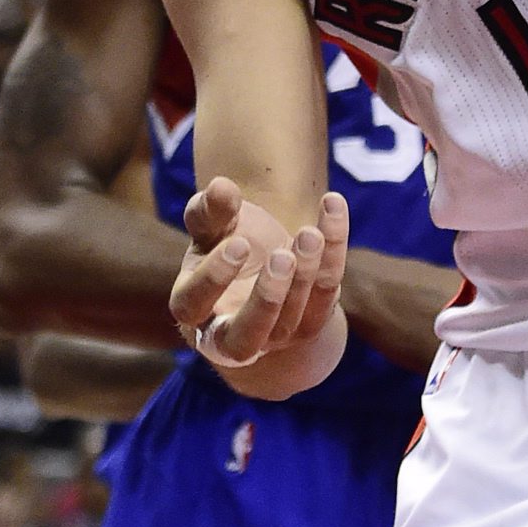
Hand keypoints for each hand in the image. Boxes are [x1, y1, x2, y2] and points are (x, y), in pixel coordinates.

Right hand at [169, 177, 347, 375]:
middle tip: (282, 256)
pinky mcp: (311, 324)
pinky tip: (332, 206)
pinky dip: (334, 250)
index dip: (213, 278)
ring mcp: (274, 336)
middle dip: (266, 298)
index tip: (239, 242)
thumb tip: (219, 186)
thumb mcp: (214, 227)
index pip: (192, 306)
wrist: (272, 255)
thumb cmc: (230, 242)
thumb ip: (211, 210)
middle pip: (243, 340)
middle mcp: (230, 334)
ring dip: (305, 273)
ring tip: (310, 233)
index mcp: (194, 309)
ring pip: (291, 317)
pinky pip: (326, 294)